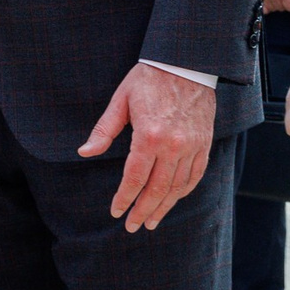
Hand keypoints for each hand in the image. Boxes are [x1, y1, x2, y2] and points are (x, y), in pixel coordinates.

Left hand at [79, 59, 215, 231]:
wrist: (187, 62)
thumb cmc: (149, 78)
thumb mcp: (121, 100)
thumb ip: (104, 130)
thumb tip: (84, 153)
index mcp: (149, 135)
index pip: (134, 178)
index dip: (124, 198)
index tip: (116, 212)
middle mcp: (173, 145)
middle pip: (157, 189)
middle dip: (143, 211)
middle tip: (133, 226)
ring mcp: (192, 146)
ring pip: (178, 187)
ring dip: (164, 207)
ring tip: (151, 222)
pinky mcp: (204, 143)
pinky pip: (196, 175)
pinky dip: (184, 192)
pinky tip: (173, 200)